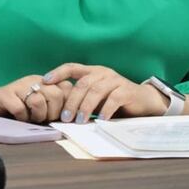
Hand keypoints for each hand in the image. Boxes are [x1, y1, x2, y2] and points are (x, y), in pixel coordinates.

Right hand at [0, 75, 73, 122]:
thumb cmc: (15, 109)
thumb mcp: (39, 105)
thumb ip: (55, 105)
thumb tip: (75, 114)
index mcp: (44, 81)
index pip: (67, 88)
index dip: (67, 106)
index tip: (59, 117)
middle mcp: (32, 80)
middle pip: (56, 95)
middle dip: (52, 113)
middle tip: (42, 119)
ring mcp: (18, 86)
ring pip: (39, 101)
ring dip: (36, 116)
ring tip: (29, 119)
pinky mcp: (5, 95)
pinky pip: (20, 108)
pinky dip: (20, 117)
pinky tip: (16, 117)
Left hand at [43, 63, 168, 121]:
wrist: (144, 101)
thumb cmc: (114, 100)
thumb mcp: (96, 97)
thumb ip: (81, 99)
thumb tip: (57, 110)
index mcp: (92, 71)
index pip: (71, 67)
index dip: (57, 72)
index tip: (44, 81)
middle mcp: (102, 73)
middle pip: (82, 83)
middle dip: (71, 101)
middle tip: (65, 117)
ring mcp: (115, 80)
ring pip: (96, 90)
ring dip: (86, 106)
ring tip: (79, 120)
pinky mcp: (127, 90)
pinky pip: (114, 99)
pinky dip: (105, 110)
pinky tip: (100, 120)